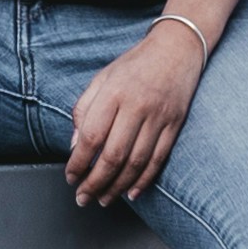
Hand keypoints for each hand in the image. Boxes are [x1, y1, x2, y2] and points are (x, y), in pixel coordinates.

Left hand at [65, 22, 206, 207]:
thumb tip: (75, 146)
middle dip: (95, 182)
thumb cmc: (135, 64)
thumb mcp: (102, 77)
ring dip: (117, 186)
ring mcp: (159, 117)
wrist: (177, 48)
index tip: (70, 177)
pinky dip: (144, 180)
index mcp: (113, 92)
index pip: (91, 135)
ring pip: (136, 162)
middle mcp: (136, 106)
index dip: (78, 162)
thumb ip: (84, 109)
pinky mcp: (175, 125)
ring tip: (104, 199)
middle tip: (83, 198)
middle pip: (113, 155)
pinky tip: (131, 192)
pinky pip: (158, 159)